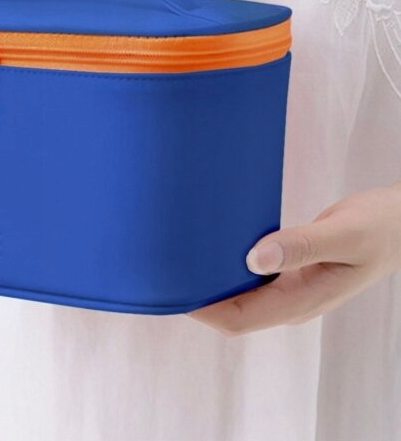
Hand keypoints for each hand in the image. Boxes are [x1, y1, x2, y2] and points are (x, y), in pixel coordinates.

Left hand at [190, 182, 400, 335]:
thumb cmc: (380, 228)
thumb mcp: (345, 234)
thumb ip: (302, 246)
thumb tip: (254, 259)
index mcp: (302, 301)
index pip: (238, 319)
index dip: (202, 310)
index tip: (172, 288)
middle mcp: (292, 302)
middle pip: (232, 312)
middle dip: (199, 299)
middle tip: (168, 268)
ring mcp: (291, 288)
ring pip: (240, 295)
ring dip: (212, 282)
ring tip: (183, 257)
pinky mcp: (291, 272)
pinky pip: (252, 277)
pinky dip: (229, 267)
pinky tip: (215, 246)